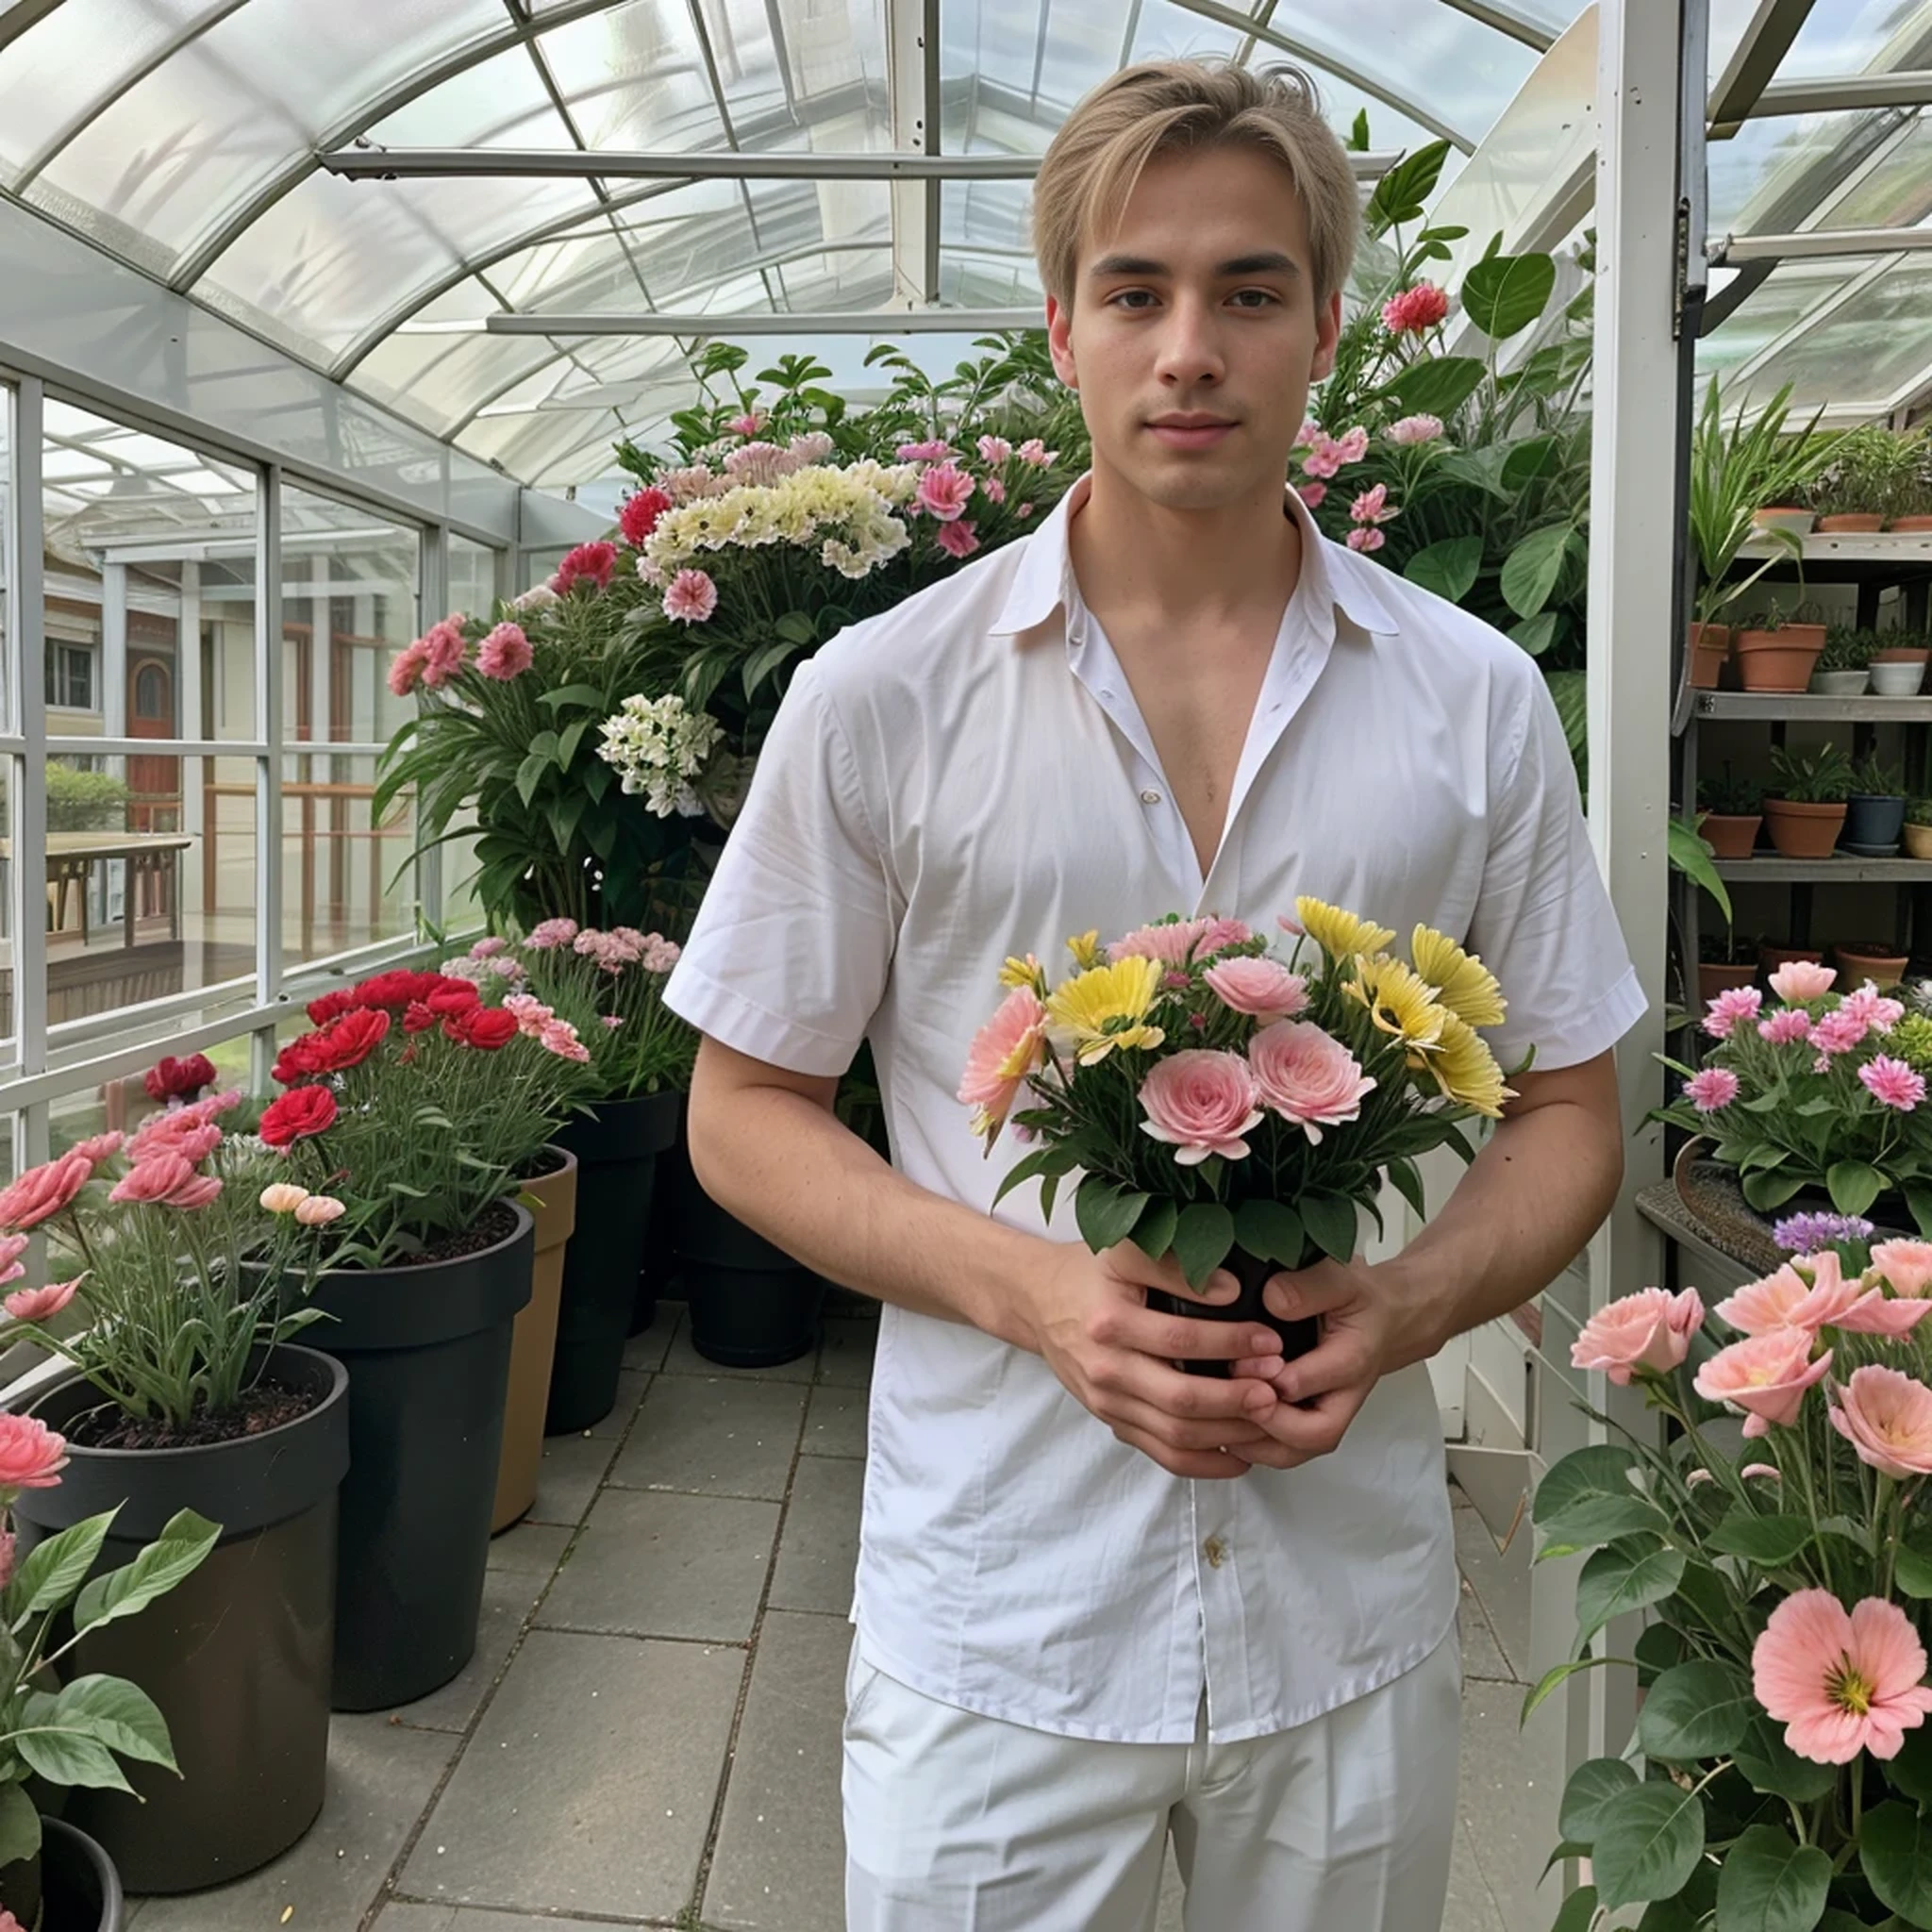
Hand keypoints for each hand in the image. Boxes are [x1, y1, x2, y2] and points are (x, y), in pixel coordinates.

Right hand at [1019, 1239, 1293, 1479]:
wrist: (1038, 1302)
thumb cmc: (1089, 1273)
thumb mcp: (1124, 1251)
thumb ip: (1174, 1267)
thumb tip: (1232, 1290)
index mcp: (1109, 1323)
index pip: (1180, 1340)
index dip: (1231, 1343)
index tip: (1271, 1341)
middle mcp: (1106, 1369)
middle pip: (1180, 1398)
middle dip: (1236, 1398)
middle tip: (1278, 1388)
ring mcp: (1108, 1403)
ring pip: (1176, 1434)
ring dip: (1229, 1433)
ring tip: (1270, 1419)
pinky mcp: (1113, 1422)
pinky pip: (1162, 1455)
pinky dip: (1205, 1463)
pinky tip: (1241, 1455)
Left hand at [1224, 1257, 1407, 1466]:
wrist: (1384, 1319)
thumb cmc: (1359, 1301)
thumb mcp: (1340, 1278)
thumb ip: (1310, 1287)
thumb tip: (1272, 1299)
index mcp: (1352, 1358)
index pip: (1316, 1381)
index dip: (1275, 1379)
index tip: (1241, 1362)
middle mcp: (1343, 1396)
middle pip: (1313, 1433)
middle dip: (1267, 1422)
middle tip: (1230, 1398)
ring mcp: (1327, 1416)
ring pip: (1295, 1450)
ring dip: (1254, 1443)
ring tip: (1217, 1421)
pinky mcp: (1309, 1424)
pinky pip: (1283, 1449)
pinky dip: (1251, 1446)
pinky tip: (1221, 1426)